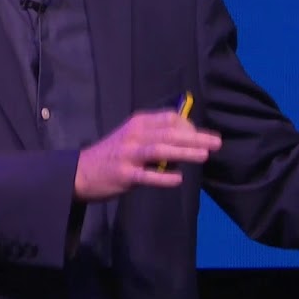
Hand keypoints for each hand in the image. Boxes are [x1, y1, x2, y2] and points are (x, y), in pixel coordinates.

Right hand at [74, 110, 221, 201]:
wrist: (82, 171)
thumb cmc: (113, 153)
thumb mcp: (132, 136)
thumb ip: (156, 135)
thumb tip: (188, 139)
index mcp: (138, 123)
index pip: (169, 118)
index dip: (188, 126)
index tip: (200, 137)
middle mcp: (134, 135)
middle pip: (169, 133)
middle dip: (195, 137)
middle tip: (216, 143)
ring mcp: (128, 155)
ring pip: (160, 150)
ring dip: (184, 152)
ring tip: (204, 156)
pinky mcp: (123, 174)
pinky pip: (146, 176)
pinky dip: (163, 177)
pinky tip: (178, 179)